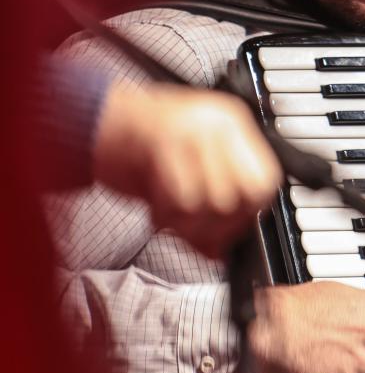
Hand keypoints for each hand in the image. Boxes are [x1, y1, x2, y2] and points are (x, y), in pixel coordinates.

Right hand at [92, 83, 281, 255]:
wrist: (90, 121)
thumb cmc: (133, 148)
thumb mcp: (181, 176)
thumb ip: (205, 210)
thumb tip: (218, 251)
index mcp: (231, 125)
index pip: (264, 181)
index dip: (246, 214)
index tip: (224, 230)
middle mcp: (219, 123)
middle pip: (246, 194)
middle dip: (219, 225)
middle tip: (192, 229)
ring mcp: (195, 129)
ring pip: (216, 200)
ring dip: (188, 224)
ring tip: (166, 216)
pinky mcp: (166, 140)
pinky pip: (184, 199)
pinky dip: (167, 216)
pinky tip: (154, 209)